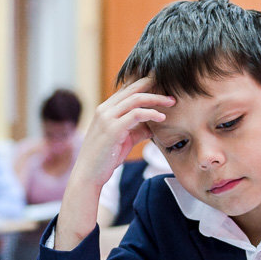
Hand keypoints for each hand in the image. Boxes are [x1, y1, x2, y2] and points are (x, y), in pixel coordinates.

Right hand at [72, 76, 174, 190]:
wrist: (88, 175)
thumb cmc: (105, 158)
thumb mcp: (124, 140)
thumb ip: (137, 130)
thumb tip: (154, 126)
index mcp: (105, 109)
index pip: (126, 89)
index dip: (144, 85)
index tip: (162, 86)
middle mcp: (104, 109)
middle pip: (132, 89)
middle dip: (153, 85)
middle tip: (171, 91)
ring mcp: (107, 118)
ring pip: (136, 99)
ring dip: (156, 98)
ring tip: (171, 102)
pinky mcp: (113, 129)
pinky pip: (136, 114)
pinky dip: (151, 113)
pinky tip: (162, 117)